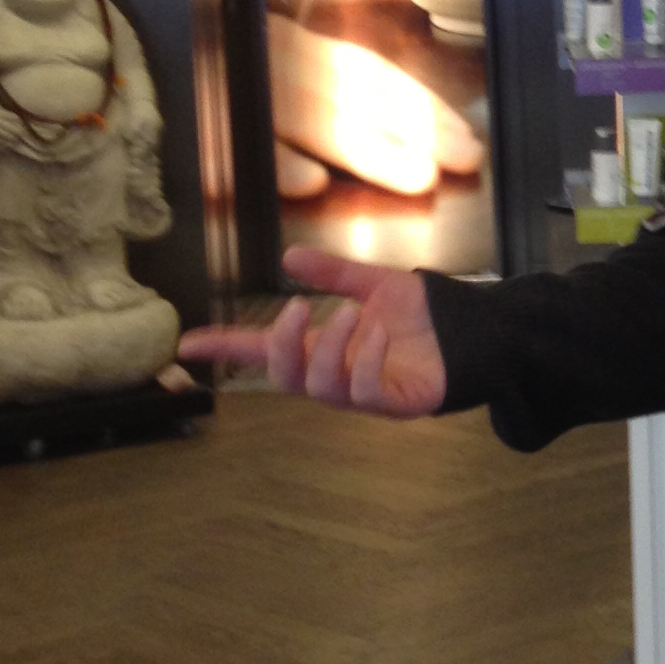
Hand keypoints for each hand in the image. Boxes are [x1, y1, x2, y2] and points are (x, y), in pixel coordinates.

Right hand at [179, 247, 445, 416]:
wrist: (475, 330)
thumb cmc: (423, 315)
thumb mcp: (373, 285)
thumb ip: (334, 275)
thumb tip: (289, 260)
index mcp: (323, 346)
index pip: (264, 350)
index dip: (227, 347)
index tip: (188, 343)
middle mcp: (337, 374)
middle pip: (286, 378)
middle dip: (281, 347)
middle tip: (295, 311)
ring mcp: (364, 392)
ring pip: (321, 389)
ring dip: (326, 351)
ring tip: (347, 316)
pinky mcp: (396, 403)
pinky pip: (366, 394)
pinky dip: (366, 362)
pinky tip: (379, 334)